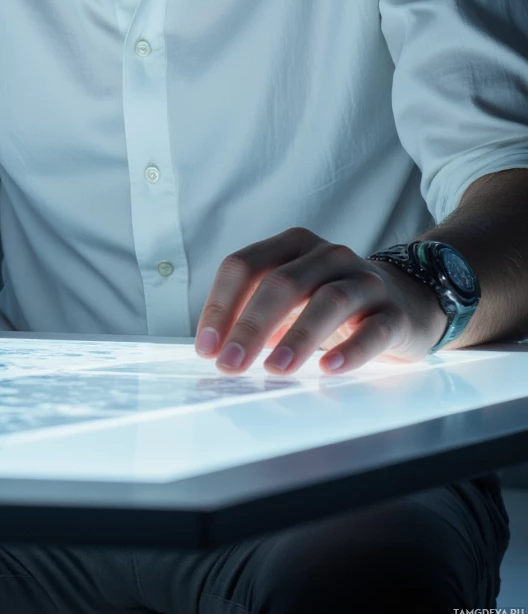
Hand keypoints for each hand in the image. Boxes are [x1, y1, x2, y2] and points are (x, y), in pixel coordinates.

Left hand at [194, 226, 447, 376]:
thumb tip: (214, 349)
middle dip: (250, 325)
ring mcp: (364, 282)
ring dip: (297, 337)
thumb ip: (256, 312)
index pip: (245, 265)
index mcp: (293, 245)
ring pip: (327, 302)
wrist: (407, 302)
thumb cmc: (331, 304)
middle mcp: (328, 255)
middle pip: (282, 283)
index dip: (221, 305)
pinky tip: (330, 368)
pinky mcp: (395, 314)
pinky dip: (350, 349)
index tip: (206, 347)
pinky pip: (373, 330)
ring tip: (274, 369)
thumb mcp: (292, 297)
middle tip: (230, 364)